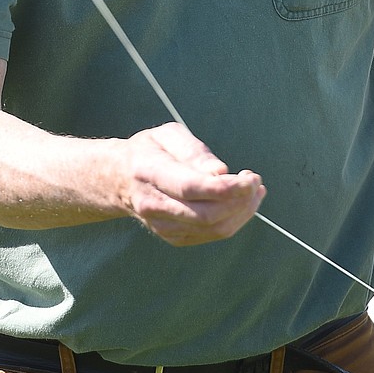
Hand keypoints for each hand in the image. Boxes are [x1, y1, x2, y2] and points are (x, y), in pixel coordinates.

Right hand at [119, 122, 265, 246]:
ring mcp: (162, 226)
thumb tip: (221, 172)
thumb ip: (193, 151)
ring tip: (255, 190)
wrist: (118, 179)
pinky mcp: (174, 237)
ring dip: (243, 211)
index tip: (251, 178)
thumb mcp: (167, 135)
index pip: (191, 188)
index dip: (225, 187)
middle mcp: (153, 204)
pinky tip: (243, 201)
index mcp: (149, 172)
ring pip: (214, 228)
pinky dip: (235, 219)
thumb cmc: (149, 150)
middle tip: (255, 180)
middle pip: (207, 214)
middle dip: (240, 200)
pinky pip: (212, 234)